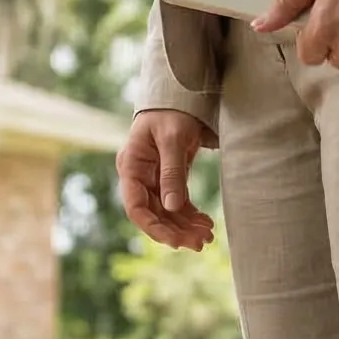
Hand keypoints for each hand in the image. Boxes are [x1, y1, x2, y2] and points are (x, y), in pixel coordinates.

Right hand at [118, 109, 217, 250]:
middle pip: (153, 214)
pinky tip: (205, 224)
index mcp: (131, 166)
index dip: (154, 227)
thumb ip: (172, 172)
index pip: (135, 207)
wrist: (178, 96)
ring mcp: (152, 179)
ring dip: (185, 227)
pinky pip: (177, 203)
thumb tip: (172, 207)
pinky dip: (190, 216)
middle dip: (175, 231)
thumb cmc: (171, 112)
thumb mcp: (173, 139)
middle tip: (200, 243)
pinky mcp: (167, 179)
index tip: (175, 241)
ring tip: (208, 237)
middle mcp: (138, 176)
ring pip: (166, 212)